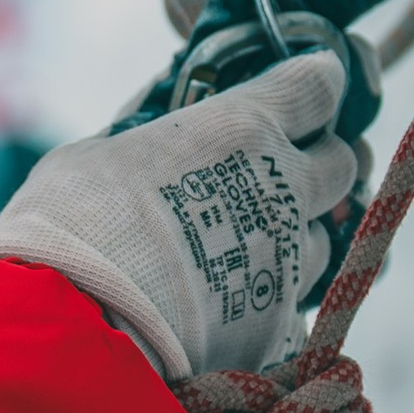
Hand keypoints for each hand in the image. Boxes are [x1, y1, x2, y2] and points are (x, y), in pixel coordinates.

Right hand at [0, 53, 358, 385]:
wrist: (73, 326)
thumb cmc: (70, 224)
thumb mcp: (98, 151)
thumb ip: (145, 130)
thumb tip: (159, 109)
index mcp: (244, 130)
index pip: (318, 86)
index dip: (315, 81)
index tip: (310, 81)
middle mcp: (284, 193)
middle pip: (343, 162)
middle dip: (319, 160)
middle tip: (282, 168)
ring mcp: (288, 265)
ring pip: (325, 240)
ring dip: (296, 238)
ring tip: (247, 249)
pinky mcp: (280, 331)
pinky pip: (295, 309)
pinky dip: (272, 304)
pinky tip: (235, 308)